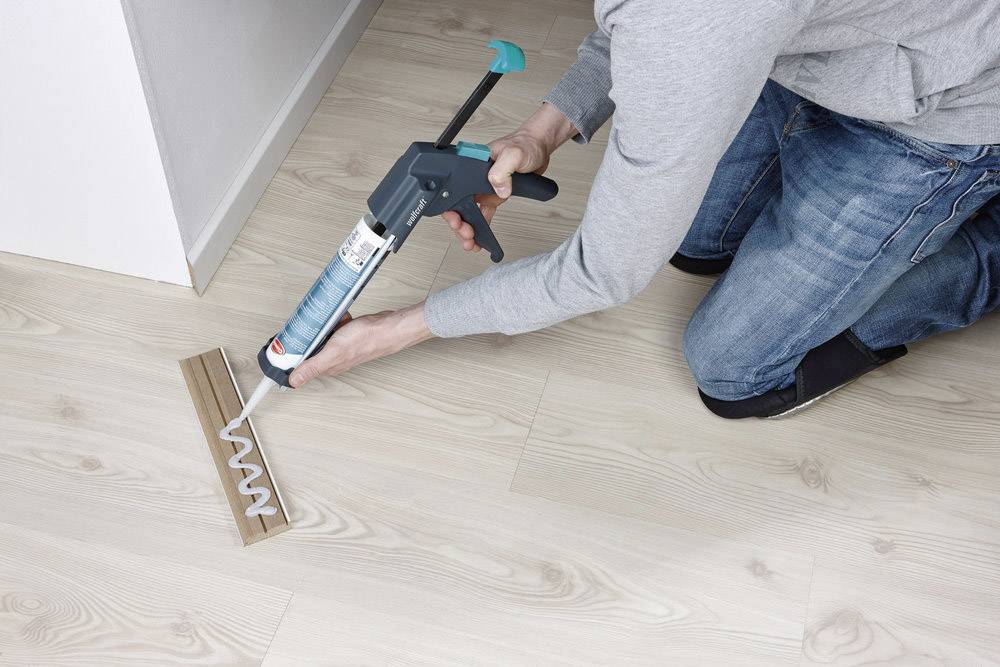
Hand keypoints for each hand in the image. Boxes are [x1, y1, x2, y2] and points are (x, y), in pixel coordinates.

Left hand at [288, 303, 432, 387]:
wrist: (388, 327)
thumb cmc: (366, 339)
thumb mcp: (333, 352)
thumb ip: (312, 367)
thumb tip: (293, 381)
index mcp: (327, 366)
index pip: (300, 366)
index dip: (288, 358)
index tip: (279, 348)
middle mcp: (332, 358)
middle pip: (307, 349)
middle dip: (303, 336)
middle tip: (300, 327)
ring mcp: (338, 346)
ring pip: (318, 336)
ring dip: (317, 326)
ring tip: (321, 320)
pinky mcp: (345, 335)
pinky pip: (331, 327)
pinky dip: (331, 321)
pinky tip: (336, 318)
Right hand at [442, 102, 576, 252]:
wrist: (539, 145)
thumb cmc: (525, 144)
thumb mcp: (513, 154)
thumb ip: (502, 170)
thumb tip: (497, 189)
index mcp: (472, 165)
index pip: (454, 189)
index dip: (452, 209)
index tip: (456, 222)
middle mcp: (475, 176)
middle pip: (458, 204)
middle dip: (459, 224)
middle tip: (467, 236)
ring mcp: (484, 186)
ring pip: (469, 211)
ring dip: (469, 227)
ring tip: (471, 242)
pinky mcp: (495, 192)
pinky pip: (484, 211)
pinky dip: (482, 224)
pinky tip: (481, 236)